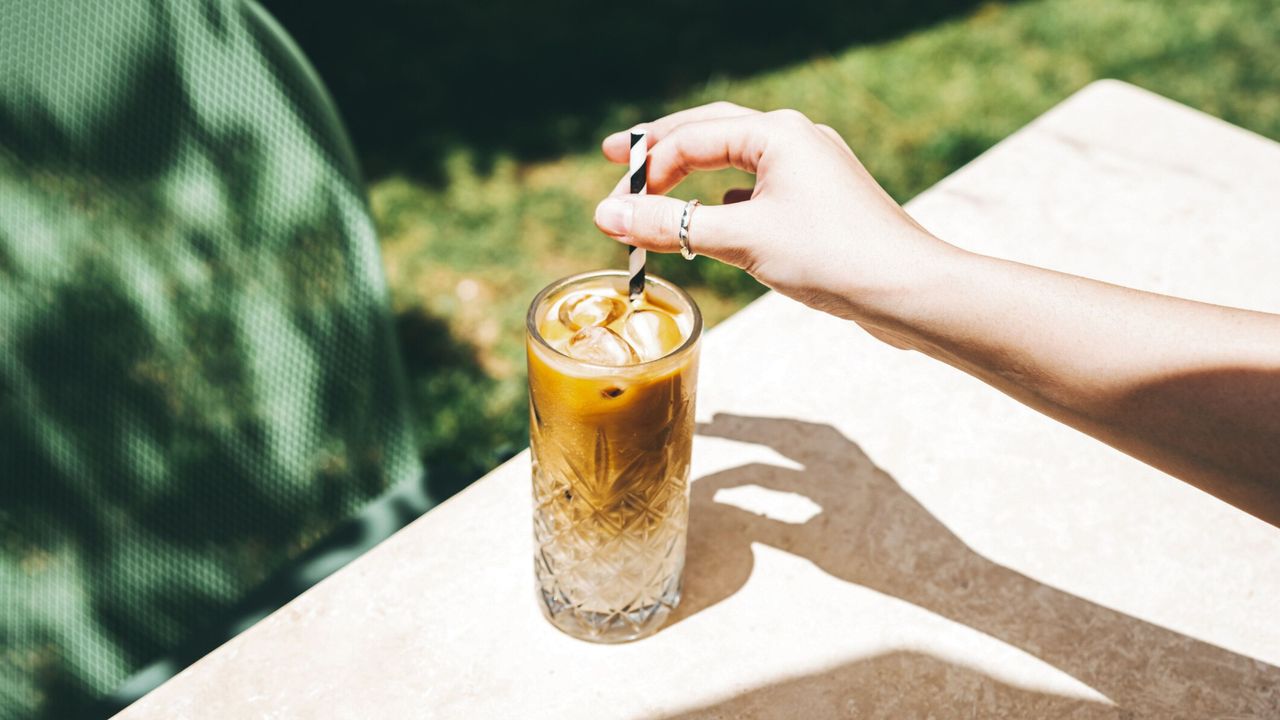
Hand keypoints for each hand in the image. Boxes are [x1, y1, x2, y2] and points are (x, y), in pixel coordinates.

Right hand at [595, 102, 958, 341]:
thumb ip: (673, 226)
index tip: (612, 204)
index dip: (645, 170)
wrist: (908, 290)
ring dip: (693, 179)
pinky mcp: (820, 204)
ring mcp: (810, 170)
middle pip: (712, 132)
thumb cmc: (832, 256)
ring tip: (657, 195)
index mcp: (777, 132)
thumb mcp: (741, 239)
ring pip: (736, 164)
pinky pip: (758, 192)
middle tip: (618, 158)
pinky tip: (713, 224)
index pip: (692, 137)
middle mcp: (795, 140)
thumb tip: (608, 216)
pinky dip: (725, 204)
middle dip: (664, 150)